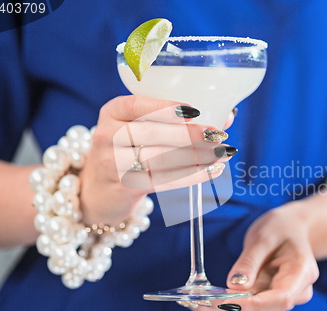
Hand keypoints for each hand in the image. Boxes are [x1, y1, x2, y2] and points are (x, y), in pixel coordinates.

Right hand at [79, 95, 234, 225]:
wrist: (99, 189)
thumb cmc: (129, 150)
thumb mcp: (139, 127)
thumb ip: (175, 119)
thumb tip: (226, 116)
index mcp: (112, 111)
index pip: (137, 105)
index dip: (166, 108)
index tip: (195, 111)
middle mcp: (106, 134)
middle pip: (152, 133)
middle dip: (189, 135)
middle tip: (218, 136)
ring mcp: (111, 162)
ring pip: (159, 158)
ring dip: (195, 157)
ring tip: (221, 154)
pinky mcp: (123, 186)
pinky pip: (162, 181)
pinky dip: (190, 176)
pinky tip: (212, 171)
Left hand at [180, 201, 318, 310]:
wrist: (292, 228)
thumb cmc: (282, 228)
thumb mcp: (264, 236)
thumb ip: (250, 262)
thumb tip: (235, 286)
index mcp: (302, 273)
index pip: (280, 298)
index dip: (252, 305)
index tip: (223, 302)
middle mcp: (297, 291)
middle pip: (262, 309)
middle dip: (229, 308)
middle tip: (197, 303)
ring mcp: (283, 296)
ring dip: (223, 309)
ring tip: (194, 302)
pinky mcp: (269, 298)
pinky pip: (247, 305)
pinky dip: (226, 304)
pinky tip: (205, 300)